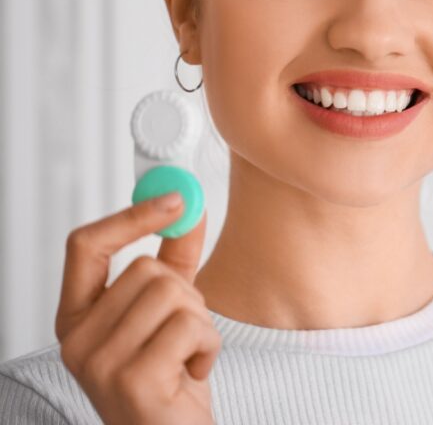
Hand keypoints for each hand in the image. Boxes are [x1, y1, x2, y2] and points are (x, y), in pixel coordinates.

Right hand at [55, 192, 218, 424]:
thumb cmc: (169, 382)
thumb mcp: (167, 315)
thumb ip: (173, 263)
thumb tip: (188, 210)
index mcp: (76, 318)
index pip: (85, 246)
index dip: (131, 216)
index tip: (176, 198)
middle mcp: (77, 340)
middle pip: (145, 268)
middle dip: (185, 292)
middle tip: (184, 333)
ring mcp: (100, 364)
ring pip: (172, 293)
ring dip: (200, 321)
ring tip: (188, 355)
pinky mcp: (132, 382)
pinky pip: (189, 326)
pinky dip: (208, 345)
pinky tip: (193, 372)